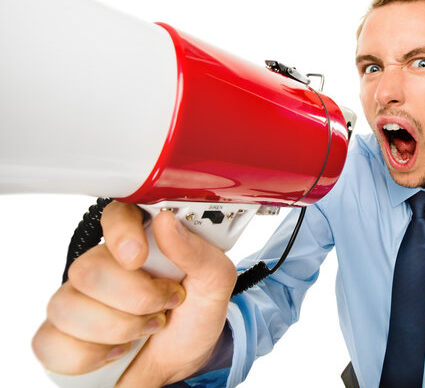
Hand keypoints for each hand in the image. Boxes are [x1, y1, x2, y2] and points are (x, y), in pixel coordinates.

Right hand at [32, 201, 237, 386]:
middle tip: (165, 306)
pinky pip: (53, 342)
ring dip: (119, 330)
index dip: (121, 233)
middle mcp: (104, 263)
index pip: (115, 216)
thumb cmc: (195, 317)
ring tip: (146, 329)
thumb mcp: (215, 282)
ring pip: (68, 307)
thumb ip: (198, 251)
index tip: (138, 258)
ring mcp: (78, 298)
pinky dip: (91, 357)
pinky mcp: (61, 334)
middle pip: (88, 269)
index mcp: (142, 240)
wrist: (183, 365)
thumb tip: (167, 221)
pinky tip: (115, 351)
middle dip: (135, 299)